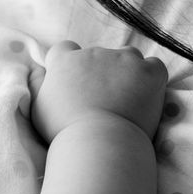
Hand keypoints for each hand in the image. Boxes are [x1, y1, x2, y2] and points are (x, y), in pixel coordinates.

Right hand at [29, 40, 168, 142]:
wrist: (99, 144)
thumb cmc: (63, 132)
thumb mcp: (38, 108)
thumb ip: (40, 85)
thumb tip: (41, 72)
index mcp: (65, 61)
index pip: (65, 50)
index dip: (70, 64)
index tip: (76, 82)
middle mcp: (94, 53)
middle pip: (98, 56)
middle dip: (100, 73)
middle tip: (101, 101)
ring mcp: (124, 60)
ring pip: (127, 57)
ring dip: (127, 72)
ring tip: (125, 100)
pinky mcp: (150, 71)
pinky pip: (154, 66)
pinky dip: (151, 79)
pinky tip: (145, 97)